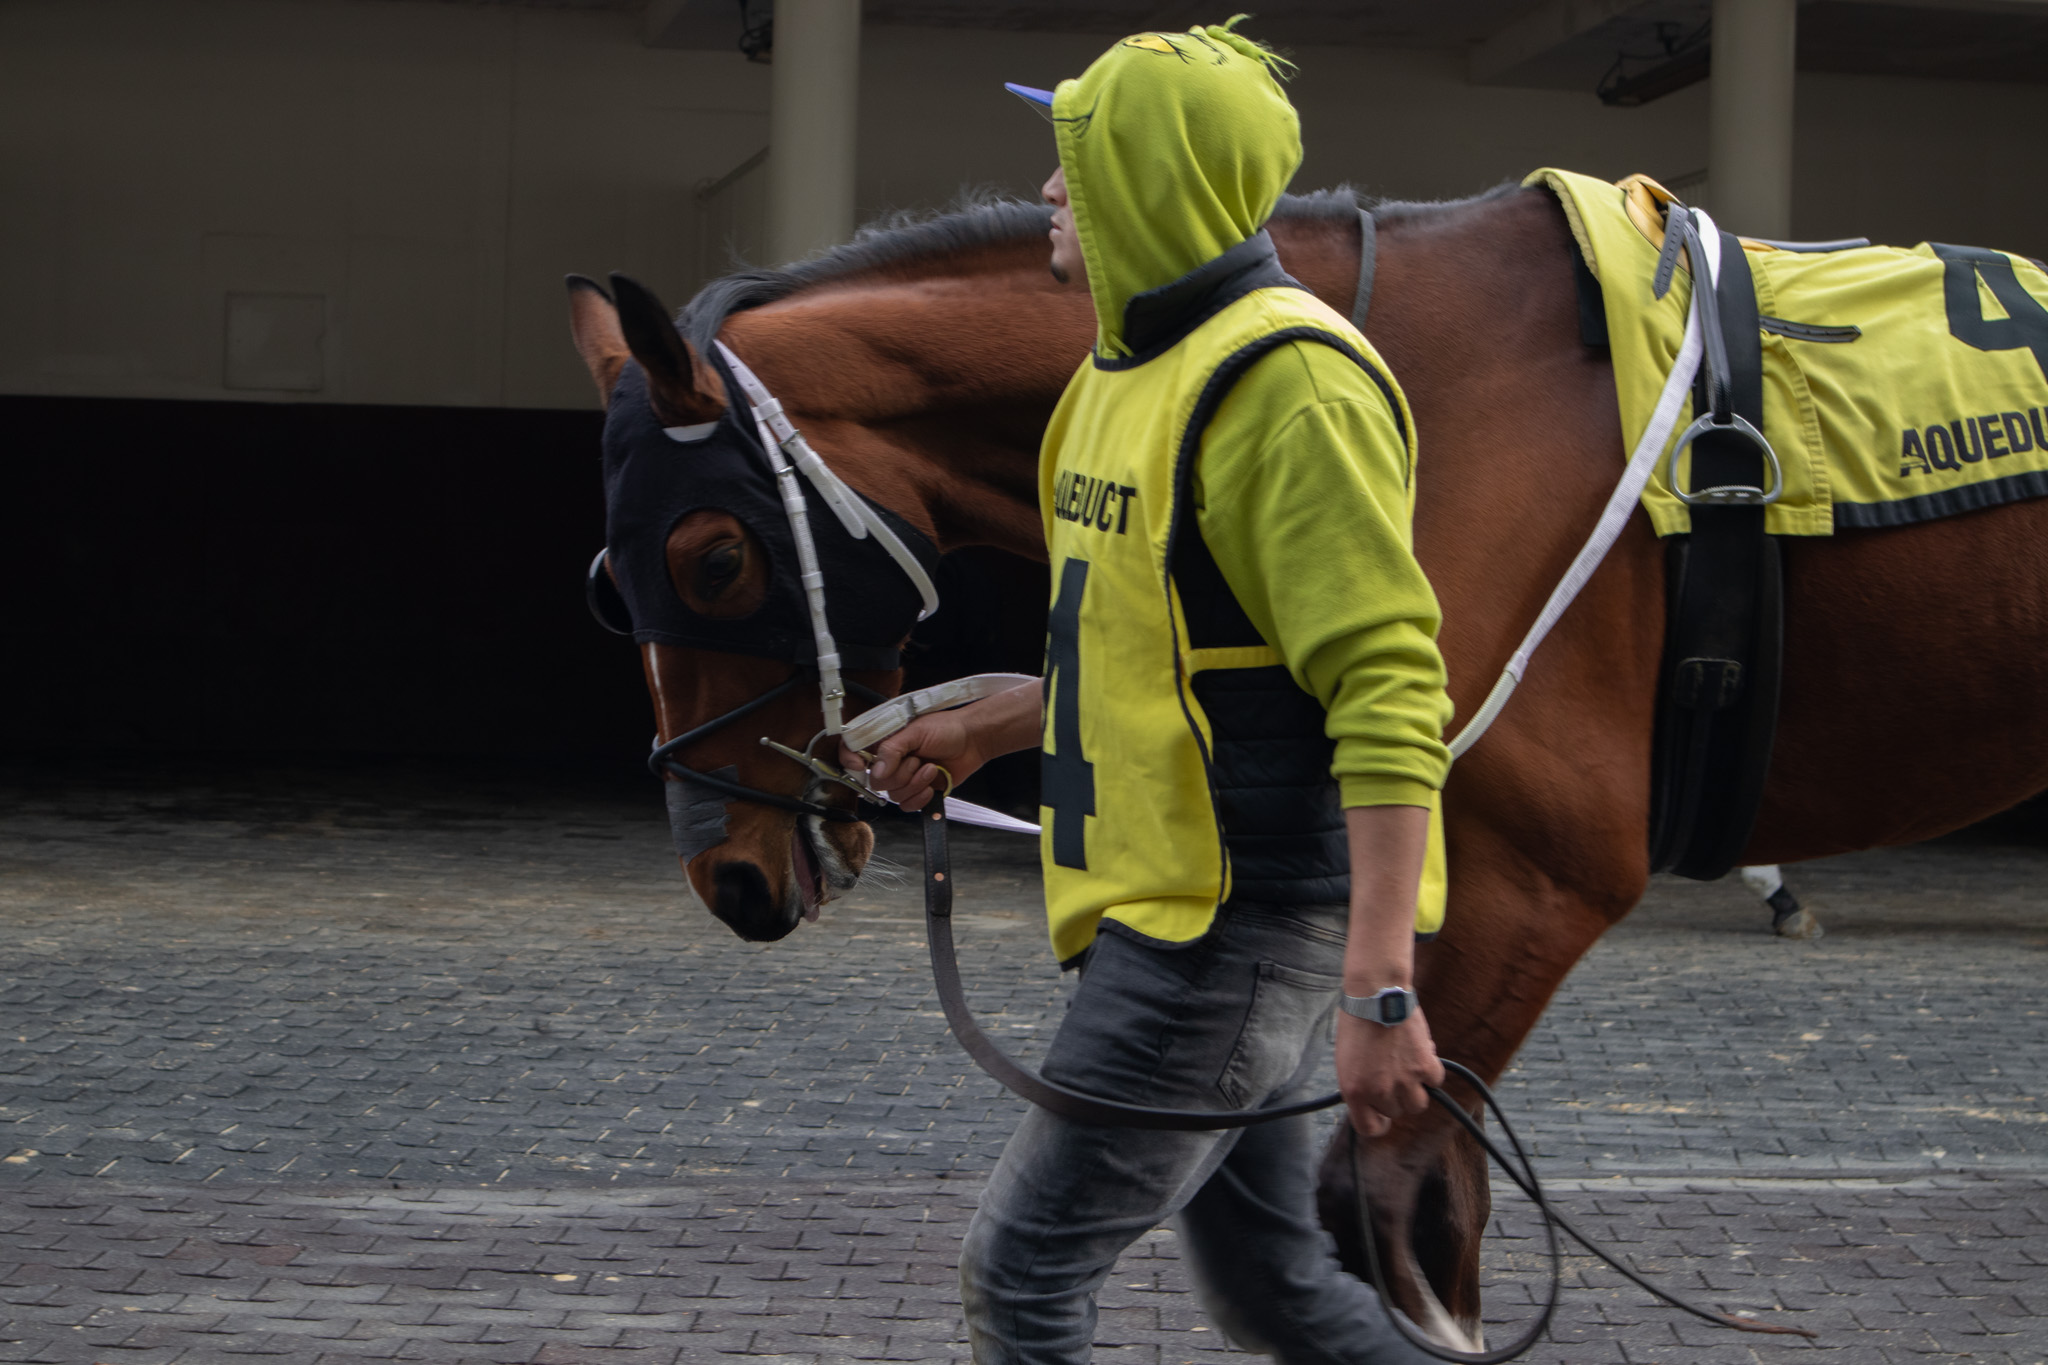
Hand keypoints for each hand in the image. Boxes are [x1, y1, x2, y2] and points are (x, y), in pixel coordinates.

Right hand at [840, 710, 982, 811]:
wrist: (973, 740)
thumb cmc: (946, 729)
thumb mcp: (916, 732)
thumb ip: (892, 750)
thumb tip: (876, 771)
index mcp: (885, 742)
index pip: (853, 751)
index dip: (851, 761)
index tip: (863, 767)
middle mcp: (891, 761)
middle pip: (877, 782)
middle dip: (900, 775)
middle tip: (918, 760)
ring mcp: (904, 778)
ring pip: (894, 795)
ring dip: (915, 784)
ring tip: (931, 768)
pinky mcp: (918, 791)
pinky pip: (907, 805)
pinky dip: (920, 798)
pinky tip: (932, 785)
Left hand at [1335, 1007, 1443, 1137]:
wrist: (1375, 995)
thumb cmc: (1357, 1023)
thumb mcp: (1346, 1061)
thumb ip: (1361, 1086)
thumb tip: (1376, 1103)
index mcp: (1353, 1092)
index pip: (1369, 1129)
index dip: (1378, 1122)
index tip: (1382, 1113)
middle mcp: (1378, 1091)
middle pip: (1397, 1113)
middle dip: (1396, 1097)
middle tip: (1393, 1074)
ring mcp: (1403, 1081)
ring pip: (1418, 1103)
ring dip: (1416, 1088)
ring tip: (1407, 1066)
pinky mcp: (1424, 1066)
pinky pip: (1435, 1081)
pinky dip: (1430, 1068)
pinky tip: (1420, 1052)